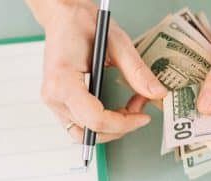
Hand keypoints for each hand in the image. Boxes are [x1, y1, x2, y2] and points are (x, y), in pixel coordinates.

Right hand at [26, 0, 167, 142]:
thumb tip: (156, 93)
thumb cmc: (81, 23)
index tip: (143, 117)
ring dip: (113, 127)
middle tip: (141, 106)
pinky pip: (82, 125)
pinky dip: (103, 123)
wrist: (62, 17)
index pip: (95, 119)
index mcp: (62, 81)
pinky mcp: (59, 104)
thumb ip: (136, 71)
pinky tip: (117, 108)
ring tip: (130, 107)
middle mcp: (53, 96)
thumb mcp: (116, 42)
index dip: (123, 124)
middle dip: (122, 125)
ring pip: (86, 134)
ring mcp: (54, 103)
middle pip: (92, 131)